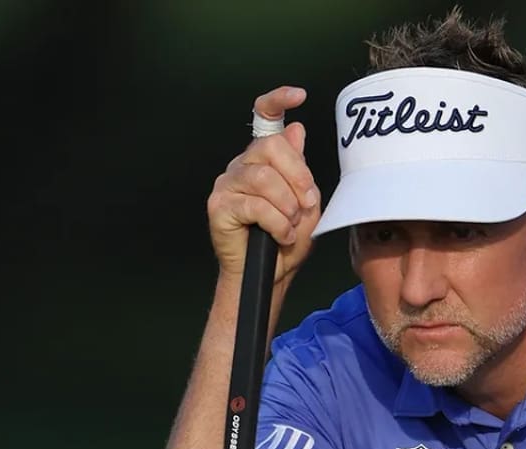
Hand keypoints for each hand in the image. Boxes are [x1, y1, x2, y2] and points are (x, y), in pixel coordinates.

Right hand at [207, 86, 321, 281]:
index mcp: (264, 159)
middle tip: (306, 204)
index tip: (298, 96)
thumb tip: (296, 129)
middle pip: (271, 147)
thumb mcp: (305, 202)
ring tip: (290, 225)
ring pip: (264, 178)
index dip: (277, 100)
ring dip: (287, 206)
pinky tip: (281, 234)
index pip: (264, 118)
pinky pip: (255, 204)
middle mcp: (242, 164)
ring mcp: (227, 183)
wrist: (271, 275)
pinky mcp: (218, 205)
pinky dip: (277, 222)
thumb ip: (300, 169)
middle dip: (297, 177)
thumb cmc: (287, 240)